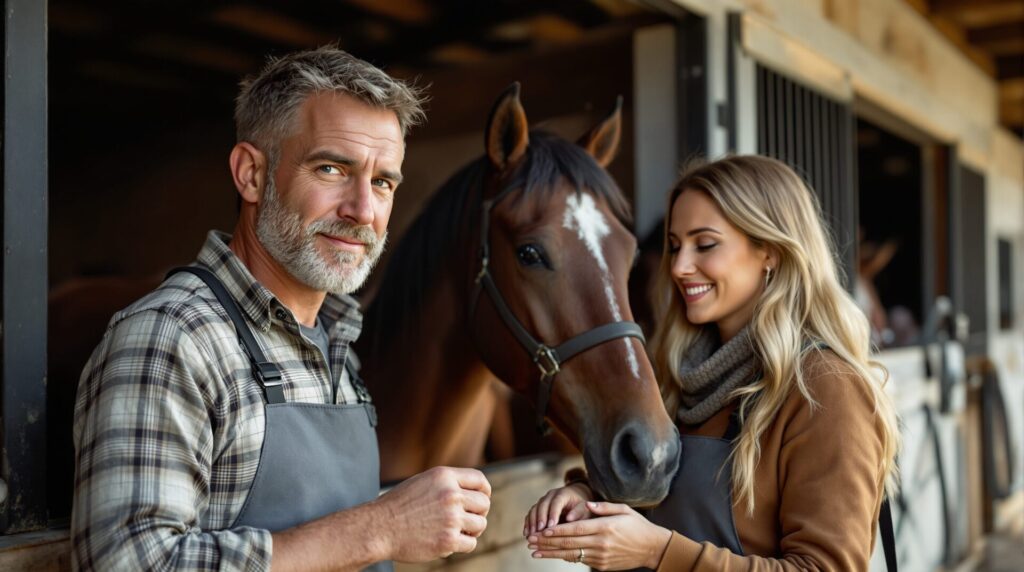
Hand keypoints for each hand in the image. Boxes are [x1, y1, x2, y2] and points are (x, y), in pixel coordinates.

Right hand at [375, 466, 490, 561]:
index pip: (479, 480)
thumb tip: (474, 492)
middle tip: (467, 520)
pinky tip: (450, 542)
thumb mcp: (423, 482)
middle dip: (479, 512)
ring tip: (458, 531)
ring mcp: (451, 518)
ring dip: (472, 530)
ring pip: (480, 524)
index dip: (484, 491)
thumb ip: (447, 484)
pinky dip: (463, 545)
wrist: (379, 527)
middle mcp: (450, 495)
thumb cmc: (399, 506)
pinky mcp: (447, 541)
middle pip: (484, 503)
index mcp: (444, 477)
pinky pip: (470, 543)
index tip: (482, 499)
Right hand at [523, 483, 593, 536]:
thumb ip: (579, 512)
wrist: (576, 498)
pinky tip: (526, 534)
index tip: (551, 525)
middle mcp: (551, 495)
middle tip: (539, 531)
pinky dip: (528, 523)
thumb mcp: (584, 508)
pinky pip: (530, 514)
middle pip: (543, 505)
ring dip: (532, 522)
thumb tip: (569, 519)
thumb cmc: (581, 506)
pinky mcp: (538, 507)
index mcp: (563, 494)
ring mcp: (543, 500)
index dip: (553, 514)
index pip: (556, 502)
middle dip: (540, 519)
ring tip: (532, 535)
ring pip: (534, 509)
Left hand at [527, 501, 671, 569]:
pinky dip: (565, 557)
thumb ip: (603, 507)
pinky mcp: (601, 565)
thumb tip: (585, 503)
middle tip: (530, 541)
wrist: (652, 548)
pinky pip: (580, 560)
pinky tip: (553, 555)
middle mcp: (601, 543)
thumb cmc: (637, 525)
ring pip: (571, 554)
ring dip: (551, 553)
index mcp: (605, 527)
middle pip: (569, 542)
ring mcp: (601, 556)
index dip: (557, 530)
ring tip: (535, 552)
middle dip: (547, 542)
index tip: (542, 531)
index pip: (575, 529)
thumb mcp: (624, 509)